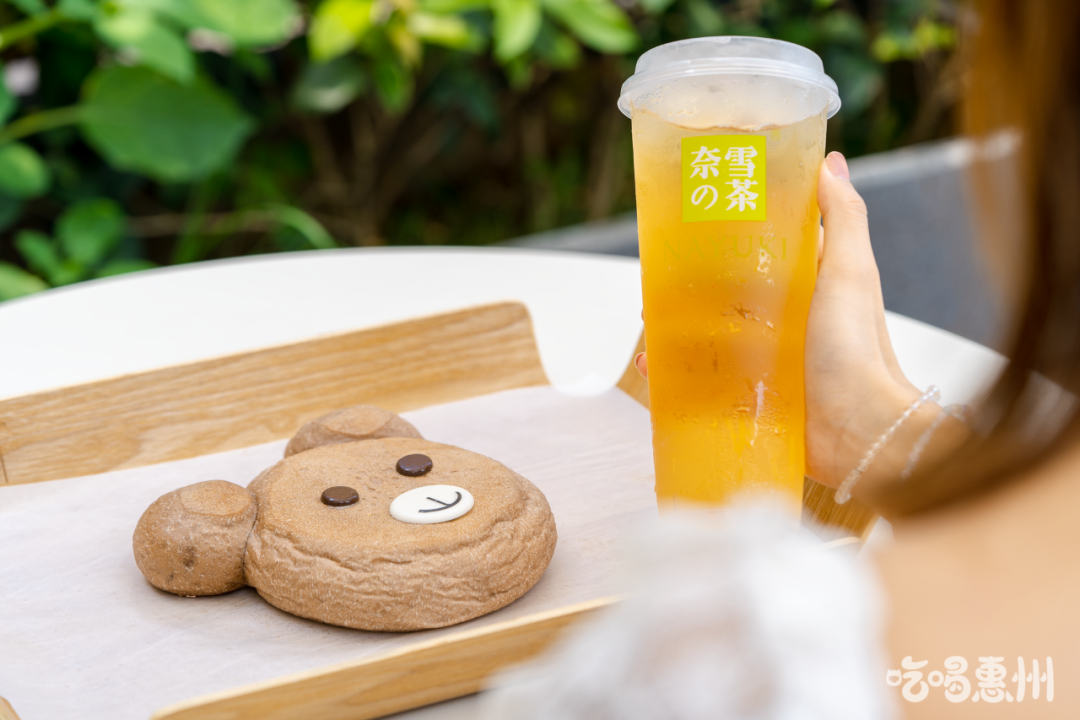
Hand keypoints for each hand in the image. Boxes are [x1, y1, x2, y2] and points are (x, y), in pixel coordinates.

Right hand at [635, 152, 926, 497]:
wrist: (860, 432)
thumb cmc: (857, 348)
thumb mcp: (851, 271)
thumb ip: (843, 217)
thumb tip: (831, 161)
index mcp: (810, 289)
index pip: (765, 251)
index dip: (733, 234)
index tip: (697, 218)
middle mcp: (786, 325)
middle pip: (729, 295)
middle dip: (692, 285)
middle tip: (658, 275)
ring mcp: (765, 364)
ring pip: (710, 337)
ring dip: (676, 327)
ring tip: (647, 319)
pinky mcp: (748, 399)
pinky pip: (701, 383)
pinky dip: (673, 375)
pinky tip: (651, 366)